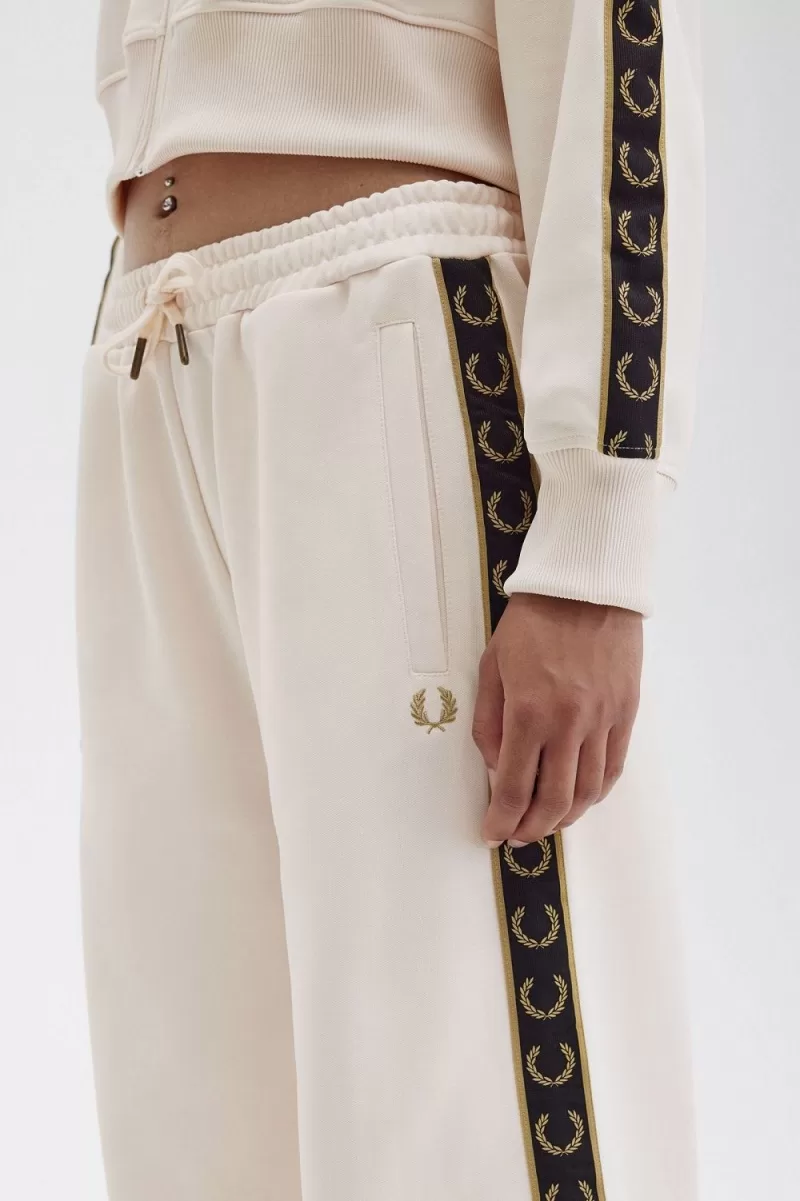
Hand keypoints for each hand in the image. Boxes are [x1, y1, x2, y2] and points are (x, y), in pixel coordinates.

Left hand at [472, 592, 641, 846]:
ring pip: (589, 792)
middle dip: (532, 828)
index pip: (515, 787)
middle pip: (555, 801)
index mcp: (529, 713)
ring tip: (547, 821)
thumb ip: (489, 722)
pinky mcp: (626, 712)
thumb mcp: (491, 666)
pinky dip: (597, 792)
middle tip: (518, 836)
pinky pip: (614, 766)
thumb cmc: (532, 621)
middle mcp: (569, 724)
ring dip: (566, 817)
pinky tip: (582, 797)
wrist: (586, 586)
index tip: (492, 833)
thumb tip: (496, 767)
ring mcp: (603, 721)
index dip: (502, 819)